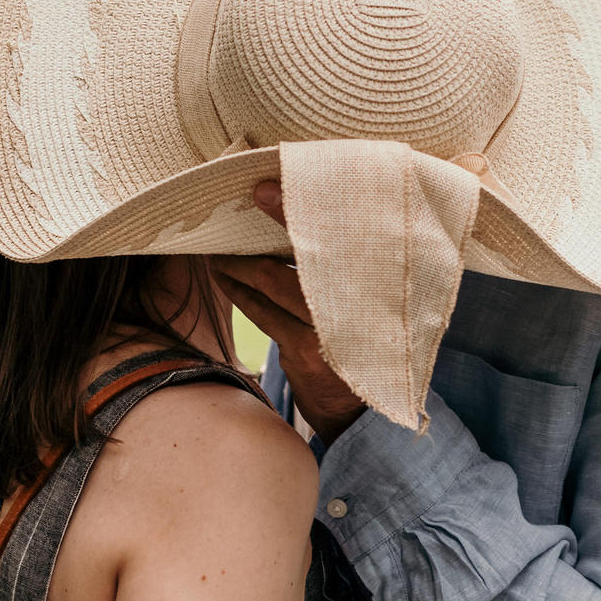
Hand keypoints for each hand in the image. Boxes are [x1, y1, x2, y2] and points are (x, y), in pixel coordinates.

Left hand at [209, 154, 500, 447]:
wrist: (368, 414)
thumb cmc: (372, 344)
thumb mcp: (380, 301)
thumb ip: (364, 262)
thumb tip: (335, 217)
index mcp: (382, 281)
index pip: (339, 235)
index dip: (298, 208)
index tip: (266, 187)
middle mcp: (359, 302)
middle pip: (300, 252)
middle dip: (262, 229)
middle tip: (235, 208)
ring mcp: (329, 330)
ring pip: (271, 282)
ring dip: (238, 263)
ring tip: (219, 245)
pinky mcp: (305, 352)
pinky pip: (262, 313)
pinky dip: (239, 291)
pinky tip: (224, 278)